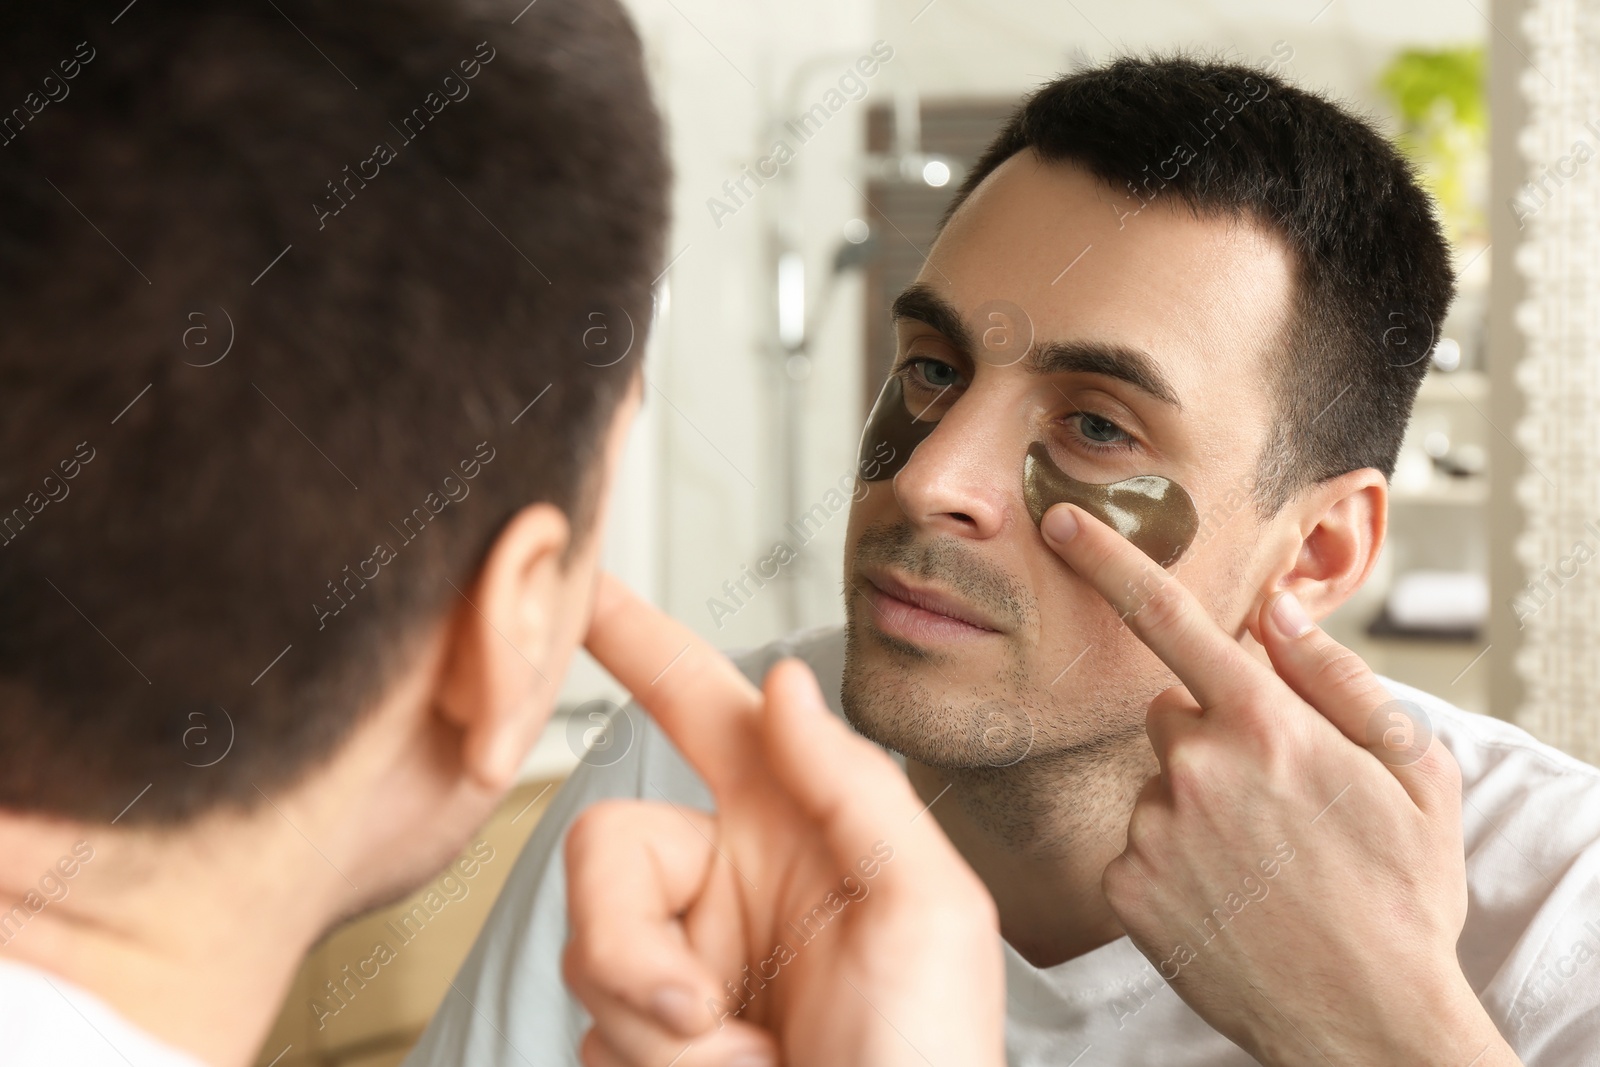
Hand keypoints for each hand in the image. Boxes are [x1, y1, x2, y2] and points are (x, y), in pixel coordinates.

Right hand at [561, 573, 1005, 1066]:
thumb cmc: (931, 1060)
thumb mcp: (925, 909)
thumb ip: (853, 784)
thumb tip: (785, 684)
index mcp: (794, 825)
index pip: (699, 706)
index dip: (636, 641)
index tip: (578, 588)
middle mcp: (727, 881)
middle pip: (602, 847)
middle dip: (625, 944)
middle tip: (693, 1016)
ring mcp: (683, 963)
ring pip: (585, 951)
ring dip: (653, 1028)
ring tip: (743, 1063)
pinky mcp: (649, 1039)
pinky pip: (590, 1032)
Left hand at [1039, 504, 1520, 1066]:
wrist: (1369, 1022)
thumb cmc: (1401, 895)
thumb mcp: (1413, 774)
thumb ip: (1337, 680)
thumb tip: (1277, 612)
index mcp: (1264, 725)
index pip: (1170, 618)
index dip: (1109, 560)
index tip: (1060, 521)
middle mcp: (1194, 768)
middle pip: (1170, 711)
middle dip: (1211, 735)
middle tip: (1274, 798)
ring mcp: (1153, 830)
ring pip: (1159, 781)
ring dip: (1195, 803)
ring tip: (1259, 861)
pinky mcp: (1125, 886)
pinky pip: (1138, 843)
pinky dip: (1172, 860)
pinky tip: (1225, 895)